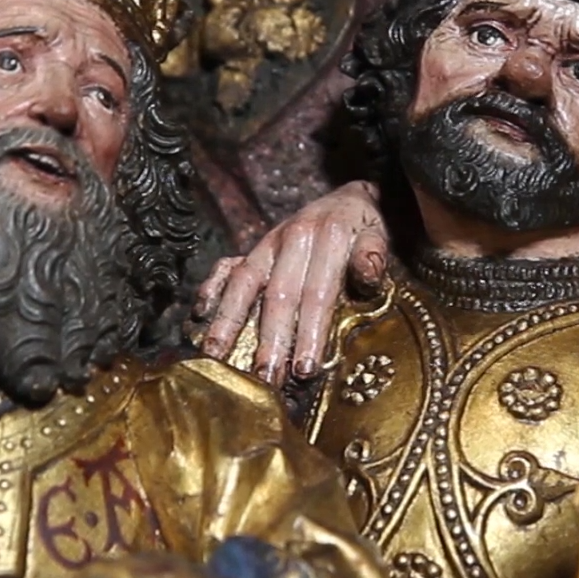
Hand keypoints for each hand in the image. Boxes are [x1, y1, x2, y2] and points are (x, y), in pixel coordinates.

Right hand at [193, 180, 389, 383]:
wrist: (345, 199)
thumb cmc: (363, 228)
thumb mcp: (378, 235)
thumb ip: (373, 255)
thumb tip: (368, 275)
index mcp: (328, 238)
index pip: (318, 293)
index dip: (310, 332)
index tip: (305, 368)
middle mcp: (293, 238)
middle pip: (278, 295)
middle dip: (270, 340)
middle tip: (265, 377)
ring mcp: (268, 244)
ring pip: (244, 283)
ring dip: (228, 322)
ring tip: (217, 357)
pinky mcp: (252, 248)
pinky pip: (225, 266)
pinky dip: (210, 288)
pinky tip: (199, 315)